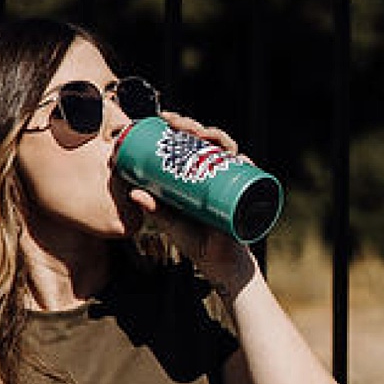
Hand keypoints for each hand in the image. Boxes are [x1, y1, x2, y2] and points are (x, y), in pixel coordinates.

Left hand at [125, 111, 260, 296]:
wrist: (220, 265)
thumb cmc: (195, 242)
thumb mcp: (172, 224)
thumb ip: (156, 210)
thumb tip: (133, 192)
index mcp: (197, 174)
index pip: (191, 141)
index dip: (181, 125)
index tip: (166, 118)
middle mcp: (217, 173)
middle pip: (209, 140)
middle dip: (196, 126)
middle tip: (183, 126)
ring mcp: (233, 182)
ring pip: (229, 151)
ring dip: (218, 138)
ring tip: (204, 138)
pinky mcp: (247, 196)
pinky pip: (250, 176)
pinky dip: (246, 165)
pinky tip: (238, 158)